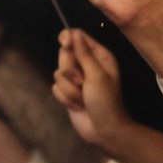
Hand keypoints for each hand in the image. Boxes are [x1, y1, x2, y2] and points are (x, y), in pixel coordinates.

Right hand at [52, 25, 125, 148]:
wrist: (104, 129)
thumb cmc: (106, 101)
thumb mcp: (96, 74)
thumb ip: (83, 53)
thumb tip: (73, 33)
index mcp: (99, 56)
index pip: (78, 37)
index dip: (68, 38)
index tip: (64, 43)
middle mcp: (87, 65)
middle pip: (64, 54)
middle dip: (70, 70)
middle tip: (81, 82)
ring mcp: (76, 79)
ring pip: (58, 73)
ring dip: (70, 89)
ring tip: (83, 97)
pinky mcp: (68, 92)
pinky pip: (55, 88)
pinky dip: (65, 98)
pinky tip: (78, 105)